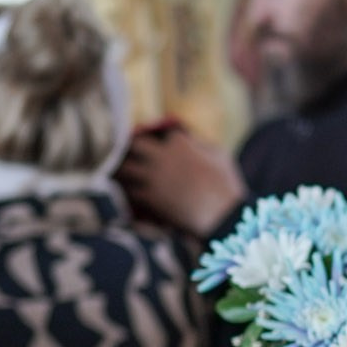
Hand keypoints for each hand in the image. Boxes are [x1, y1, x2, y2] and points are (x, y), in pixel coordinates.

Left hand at [119, 128, 246, 238]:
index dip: (158, 133)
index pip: (161, 130)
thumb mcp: (220, 156)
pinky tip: (128, 190)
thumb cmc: (225, 185)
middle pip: (134, 143)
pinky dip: (128, 190)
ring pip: (124, 167)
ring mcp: (153, 177)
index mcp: (179, 143)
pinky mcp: (150, 197)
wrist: (219, 216)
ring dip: (123, 167)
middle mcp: (161, 157)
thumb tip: (191, 140)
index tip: (157, 137)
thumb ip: (202, 144)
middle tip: (131, 149)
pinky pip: (129, 191)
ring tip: (121, 169)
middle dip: (132, 145)